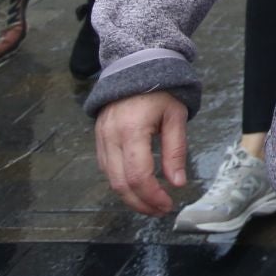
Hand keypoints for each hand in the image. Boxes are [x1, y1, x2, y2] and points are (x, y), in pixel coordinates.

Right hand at [94, 90, 189, 216]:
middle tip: (160, 210)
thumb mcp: (176, 116)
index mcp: (132, 130)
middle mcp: (111, 137)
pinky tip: (137, 187)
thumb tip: (177, 183)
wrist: (135, 65)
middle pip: (120, 184)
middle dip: (140, 203)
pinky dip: (121, 182)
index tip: (168, 204)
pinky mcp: (98, 138)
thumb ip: (176, 150)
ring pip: (110, 179)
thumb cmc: (161, 90)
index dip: (152, 196)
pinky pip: (107, 168)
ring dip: (130, 197)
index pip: (138, 175)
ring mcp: (101, 138)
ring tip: (151, 203)